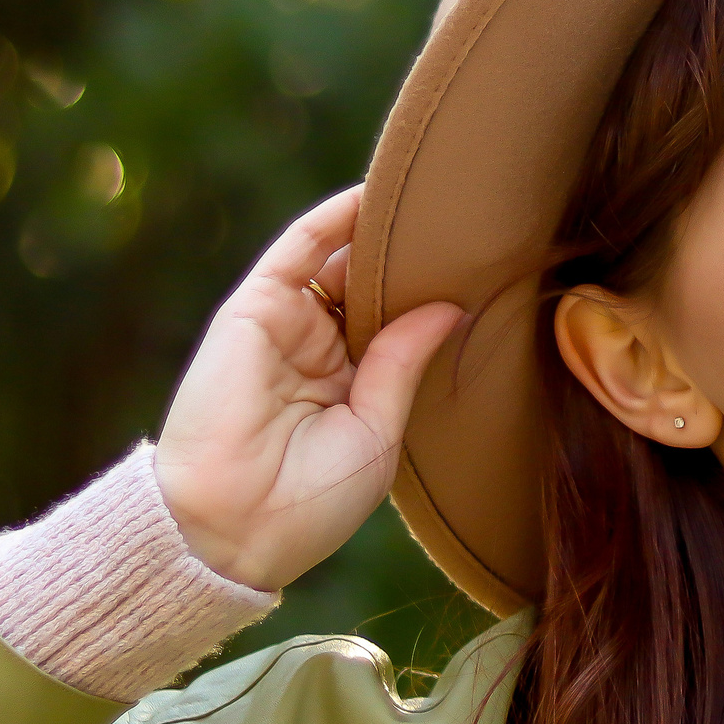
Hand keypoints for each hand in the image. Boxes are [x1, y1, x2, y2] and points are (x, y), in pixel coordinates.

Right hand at [154, 188, 463, 590]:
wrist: (238, 527)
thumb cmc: (312, 502)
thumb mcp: (378, 430)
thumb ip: (403, 361)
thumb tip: (451, 307)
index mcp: (349, 389)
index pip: (393, 326)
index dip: (430, 299)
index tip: (484, 271)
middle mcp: (316, 352)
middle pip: (368, 288)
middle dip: (410, 260)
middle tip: (469, 227)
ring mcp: (285, 328)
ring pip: (338, 263)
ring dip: (378, 232)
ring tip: (436, 202)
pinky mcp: (254, 310)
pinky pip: (298, 250)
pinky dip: (332, 220)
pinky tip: (375, 196)